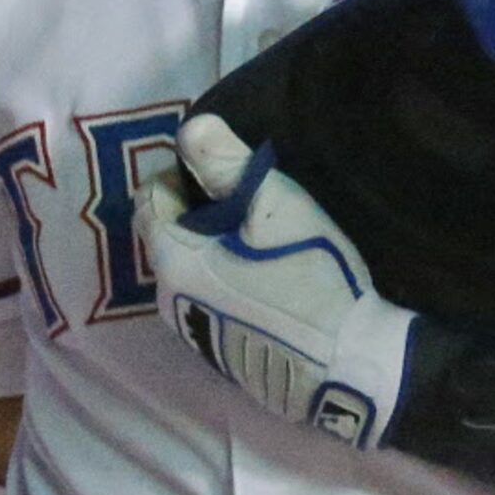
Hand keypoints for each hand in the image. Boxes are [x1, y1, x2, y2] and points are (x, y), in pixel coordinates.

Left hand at [136, 115, 417, 448]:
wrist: (345, 366)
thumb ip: (224, 163)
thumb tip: (188, 128)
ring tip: (259, 242)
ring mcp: (192, 332)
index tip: (225, 173)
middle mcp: (169, 300)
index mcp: (174, 259)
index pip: (149, 199)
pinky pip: (205, 302)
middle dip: (197, 213)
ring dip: (210, 250)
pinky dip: (223, 283)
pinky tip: (265, 283)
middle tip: (248, 203)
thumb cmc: (311, 275)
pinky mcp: (218, 355)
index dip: (182, 174)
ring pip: (186, 271)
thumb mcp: (275, 205)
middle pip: (167, 236)